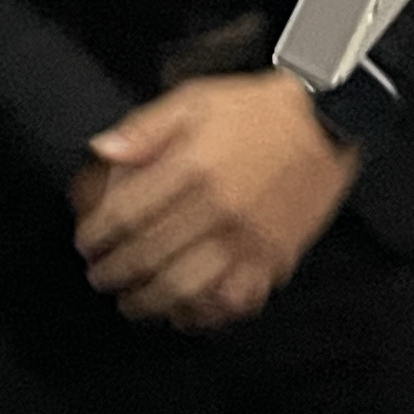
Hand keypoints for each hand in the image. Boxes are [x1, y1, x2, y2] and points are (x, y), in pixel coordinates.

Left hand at [70, 71, 359, 329]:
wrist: (328, 120)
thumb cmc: (259, 109)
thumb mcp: (195, 99)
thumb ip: (145, 128)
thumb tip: (102, 151)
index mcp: (192, 168)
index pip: (127, 215)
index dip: (96, 235)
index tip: (85, 242)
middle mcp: (216, 209)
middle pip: (148, 257)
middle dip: (113, 273)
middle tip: (99, 276)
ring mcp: (246, 240)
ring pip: (185, 288)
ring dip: (149, 302)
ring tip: (132, 301)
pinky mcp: (273, 259)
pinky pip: (234, 300)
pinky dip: (205, 313)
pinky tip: (186, 312)